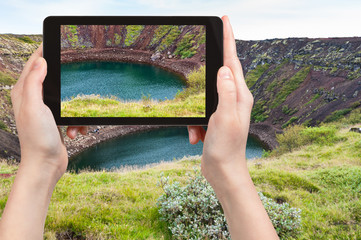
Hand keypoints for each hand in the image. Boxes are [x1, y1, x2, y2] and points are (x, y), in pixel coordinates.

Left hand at [11, 44, 86, 181]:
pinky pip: (73, 113)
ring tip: (74, 124)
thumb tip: (42, 61)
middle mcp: (33, 99)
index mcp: (24, 92)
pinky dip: (78, 122)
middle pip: (53, 78)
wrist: (46, 165)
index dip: (44, 51)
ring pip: (67, 97)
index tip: (57, 42)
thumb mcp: (35, 107)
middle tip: (77, 80)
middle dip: (67, 83)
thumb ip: (35, 82)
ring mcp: (46, 111)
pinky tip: (75, 132)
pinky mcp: (57, 121)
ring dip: (76, 110)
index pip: (33, 64)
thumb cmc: (37, 139)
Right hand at [188, 15, 252, 193]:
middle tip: (210, 47)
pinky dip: (194, 125)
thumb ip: (225, 92)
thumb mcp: (224, 118)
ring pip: (204, 96)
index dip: (229, 39)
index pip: (233, 61)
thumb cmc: (226, 148)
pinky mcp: (215, 119)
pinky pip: (199, 114)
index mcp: (240, 96)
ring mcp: (225, 109)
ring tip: (199, 132)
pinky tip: (196, 138)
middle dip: (212, 66)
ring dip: (196, 114)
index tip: (225, 20)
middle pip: (221, 73)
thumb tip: (224, 69)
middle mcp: (235, 99)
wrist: (223, 172)